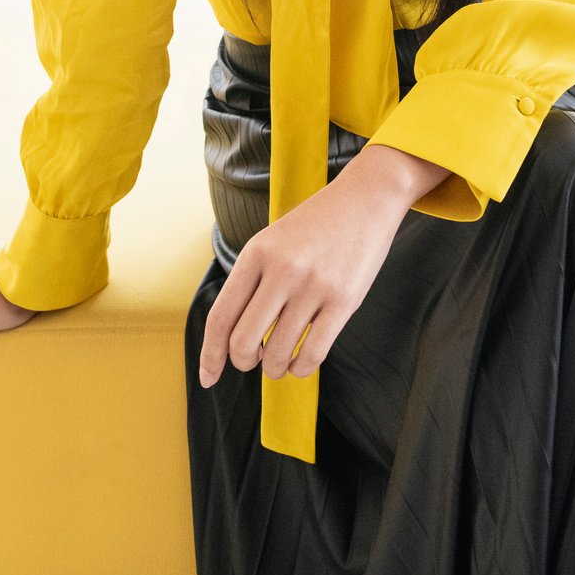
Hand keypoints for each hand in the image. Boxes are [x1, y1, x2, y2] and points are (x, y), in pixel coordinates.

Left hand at [196, 152, 423, 387]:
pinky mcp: (344, 300)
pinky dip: (301, 368)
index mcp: (255, 253)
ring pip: (277, 353)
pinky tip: (300, 362)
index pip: (220, 316)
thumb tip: (232, 337)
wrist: (366, 198)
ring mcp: (313, 286)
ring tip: (279, 361)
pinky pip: (312, 354)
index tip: (208, 377)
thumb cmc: (316, 224)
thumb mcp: (272, 240)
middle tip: (253, 361)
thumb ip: (251, 281)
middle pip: (243, 342)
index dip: (209, 354)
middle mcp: (281, 270)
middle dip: (243, 363)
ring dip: (274, 368)